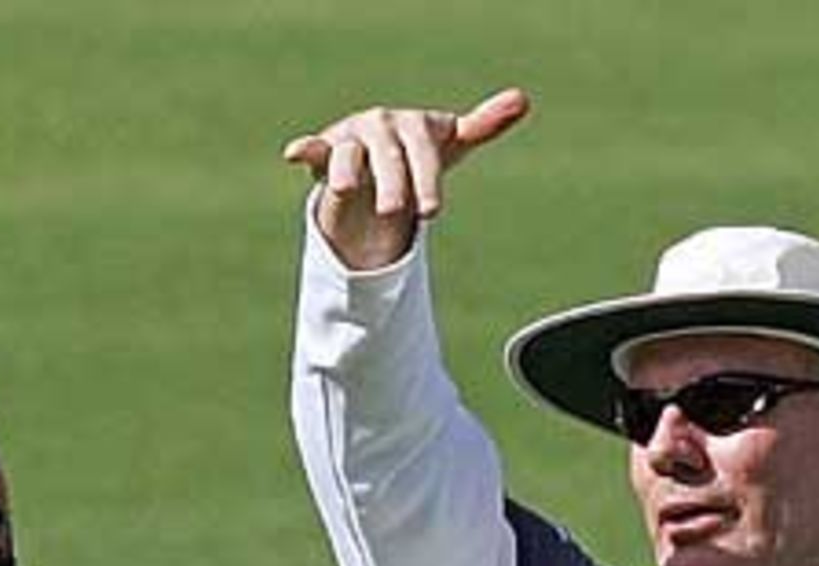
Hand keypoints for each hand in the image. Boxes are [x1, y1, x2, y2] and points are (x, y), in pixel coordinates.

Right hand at [282, 88, 530, 269]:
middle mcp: (383, 125)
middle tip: (400, 213)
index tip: (431, 214)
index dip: (428, 180)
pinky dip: (306, 149)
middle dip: (395, 183)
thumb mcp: (448, 146)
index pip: (425, 152)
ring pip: (351, 155)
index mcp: (415, 125)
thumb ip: (481, 126)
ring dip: (350, 173)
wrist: (375, 168)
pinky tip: (294, 154)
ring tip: (348, 188)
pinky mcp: (325, 152)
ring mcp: (352, 137)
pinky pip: (314, 149)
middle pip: (389, 157)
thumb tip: (523, 98)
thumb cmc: (416, 157)